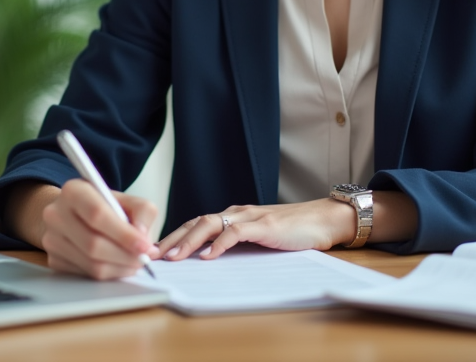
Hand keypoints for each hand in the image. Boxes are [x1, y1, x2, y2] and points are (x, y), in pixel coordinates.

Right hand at [37, 179, 159, 279]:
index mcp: (74, 191)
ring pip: (91, 264)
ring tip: (134, 262)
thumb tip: (142, 238)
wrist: (76, 215)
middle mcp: (56, 214)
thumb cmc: (105, 207)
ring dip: (119, 268)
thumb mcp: (127, 200)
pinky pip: (86, 275)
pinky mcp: (53, 259)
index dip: (123, 234)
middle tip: (144, 259)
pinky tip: (118, 264)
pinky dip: (108, 274)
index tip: (144, 246)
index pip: (97, 214)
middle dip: (125, 256)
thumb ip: (142, 212)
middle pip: (93, 244)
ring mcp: (51, 239)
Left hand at [157, 199, 355, 260]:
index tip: (156, 252)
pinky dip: (220, 243)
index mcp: (233, 216)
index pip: (196, 224)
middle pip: (196, 222)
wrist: (322, 220)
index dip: (175, 237)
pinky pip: (236, 232)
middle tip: (153, 256)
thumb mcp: (258, 240)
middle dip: (172, 239)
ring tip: (174, 257)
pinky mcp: (264, 225)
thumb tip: (209, 262)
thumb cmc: (292, 232)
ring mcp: (249, 217)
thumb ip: (237, 245)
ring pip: (210, 223)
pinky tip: (209, 256)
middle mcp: (236, 213)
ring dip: (189, 241)